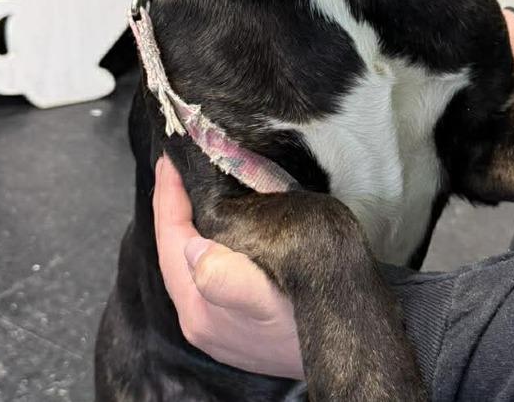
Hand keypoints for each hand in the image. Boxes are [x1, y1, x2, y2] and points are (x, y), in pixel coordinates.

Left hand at [153, 155, 303, 379]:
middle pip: (174, 248)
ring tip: (188, 185)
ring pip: (188, 259)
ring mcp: (214, 322)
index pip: (172, 239)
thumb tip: (192, 249)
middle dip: (172, 204)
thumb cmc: (310, 322)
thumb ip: (226, 279)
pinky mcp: (233, 321)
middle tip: (174, 164)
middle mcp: (199, 317)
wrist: (344, 354)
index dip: (168, 196)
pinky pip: (205, 270)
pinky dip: (203, 238)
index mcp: (199, 306)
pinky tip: (215, 225)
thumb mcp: (270, 299)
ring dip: (187, 221)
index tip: (169, 158)